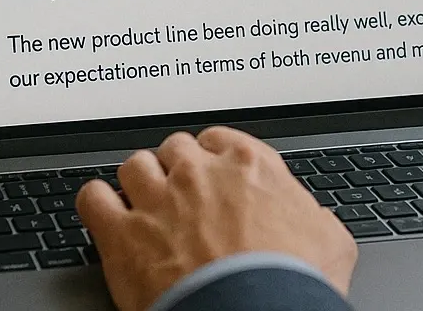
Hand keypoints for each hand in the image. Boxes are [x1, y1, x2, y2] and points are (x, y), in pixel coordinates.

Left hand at [76, 128, 355, 310]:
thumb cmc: (291, 282)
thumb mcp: (329, 241)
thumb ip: (311, 216)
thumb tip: (314, 219)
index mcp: (248, 165)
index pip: (218, 140)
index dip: (212, 160)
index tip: (212, 175)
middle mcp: (198, 173)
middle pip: (173, 150)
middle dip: (175, 171)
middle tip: (180, 196)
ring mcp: (157, 200)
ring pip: (133, 166)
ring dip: (138, 183)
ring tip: (142, 204)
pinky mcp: (122, 234)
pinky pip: (93, 198)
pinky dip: (97, 204)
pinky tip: (105, 215)